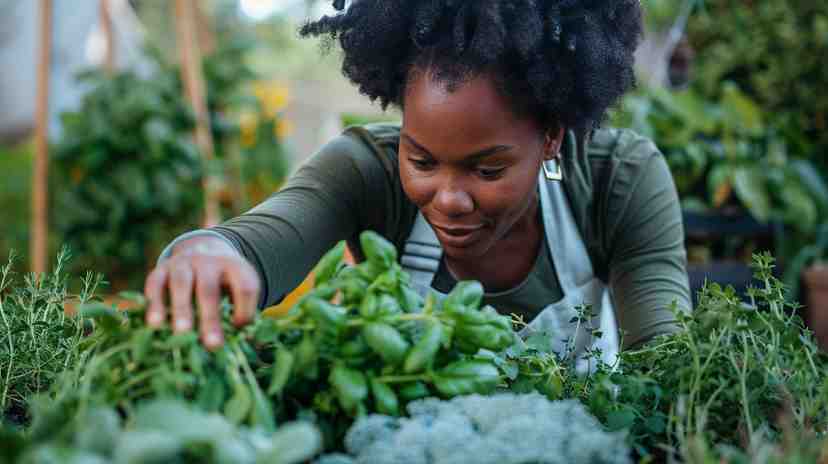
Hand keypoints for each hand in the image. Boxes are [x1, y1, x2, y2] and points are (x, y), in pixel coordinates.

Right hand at [143, 236, 259, 349]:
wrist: (202, 252)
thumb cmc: (224, 283)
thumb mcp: (238, 290)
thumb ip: (241, 313)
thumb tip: (243, 344)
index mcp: (235, 267)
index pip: (245, 286)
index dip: (245, 308)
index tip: (239, 327)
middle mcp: (208, 262)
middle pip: (209, 289)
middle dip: (210, 318)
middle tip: (212, 345)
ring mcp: (183, 263)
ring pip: (181, 284)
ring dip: (181, 310)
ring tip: (181, 333)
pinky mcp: (161, 269)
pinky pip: (155, 284)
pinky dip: (155, 304)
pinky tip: (155, 324)